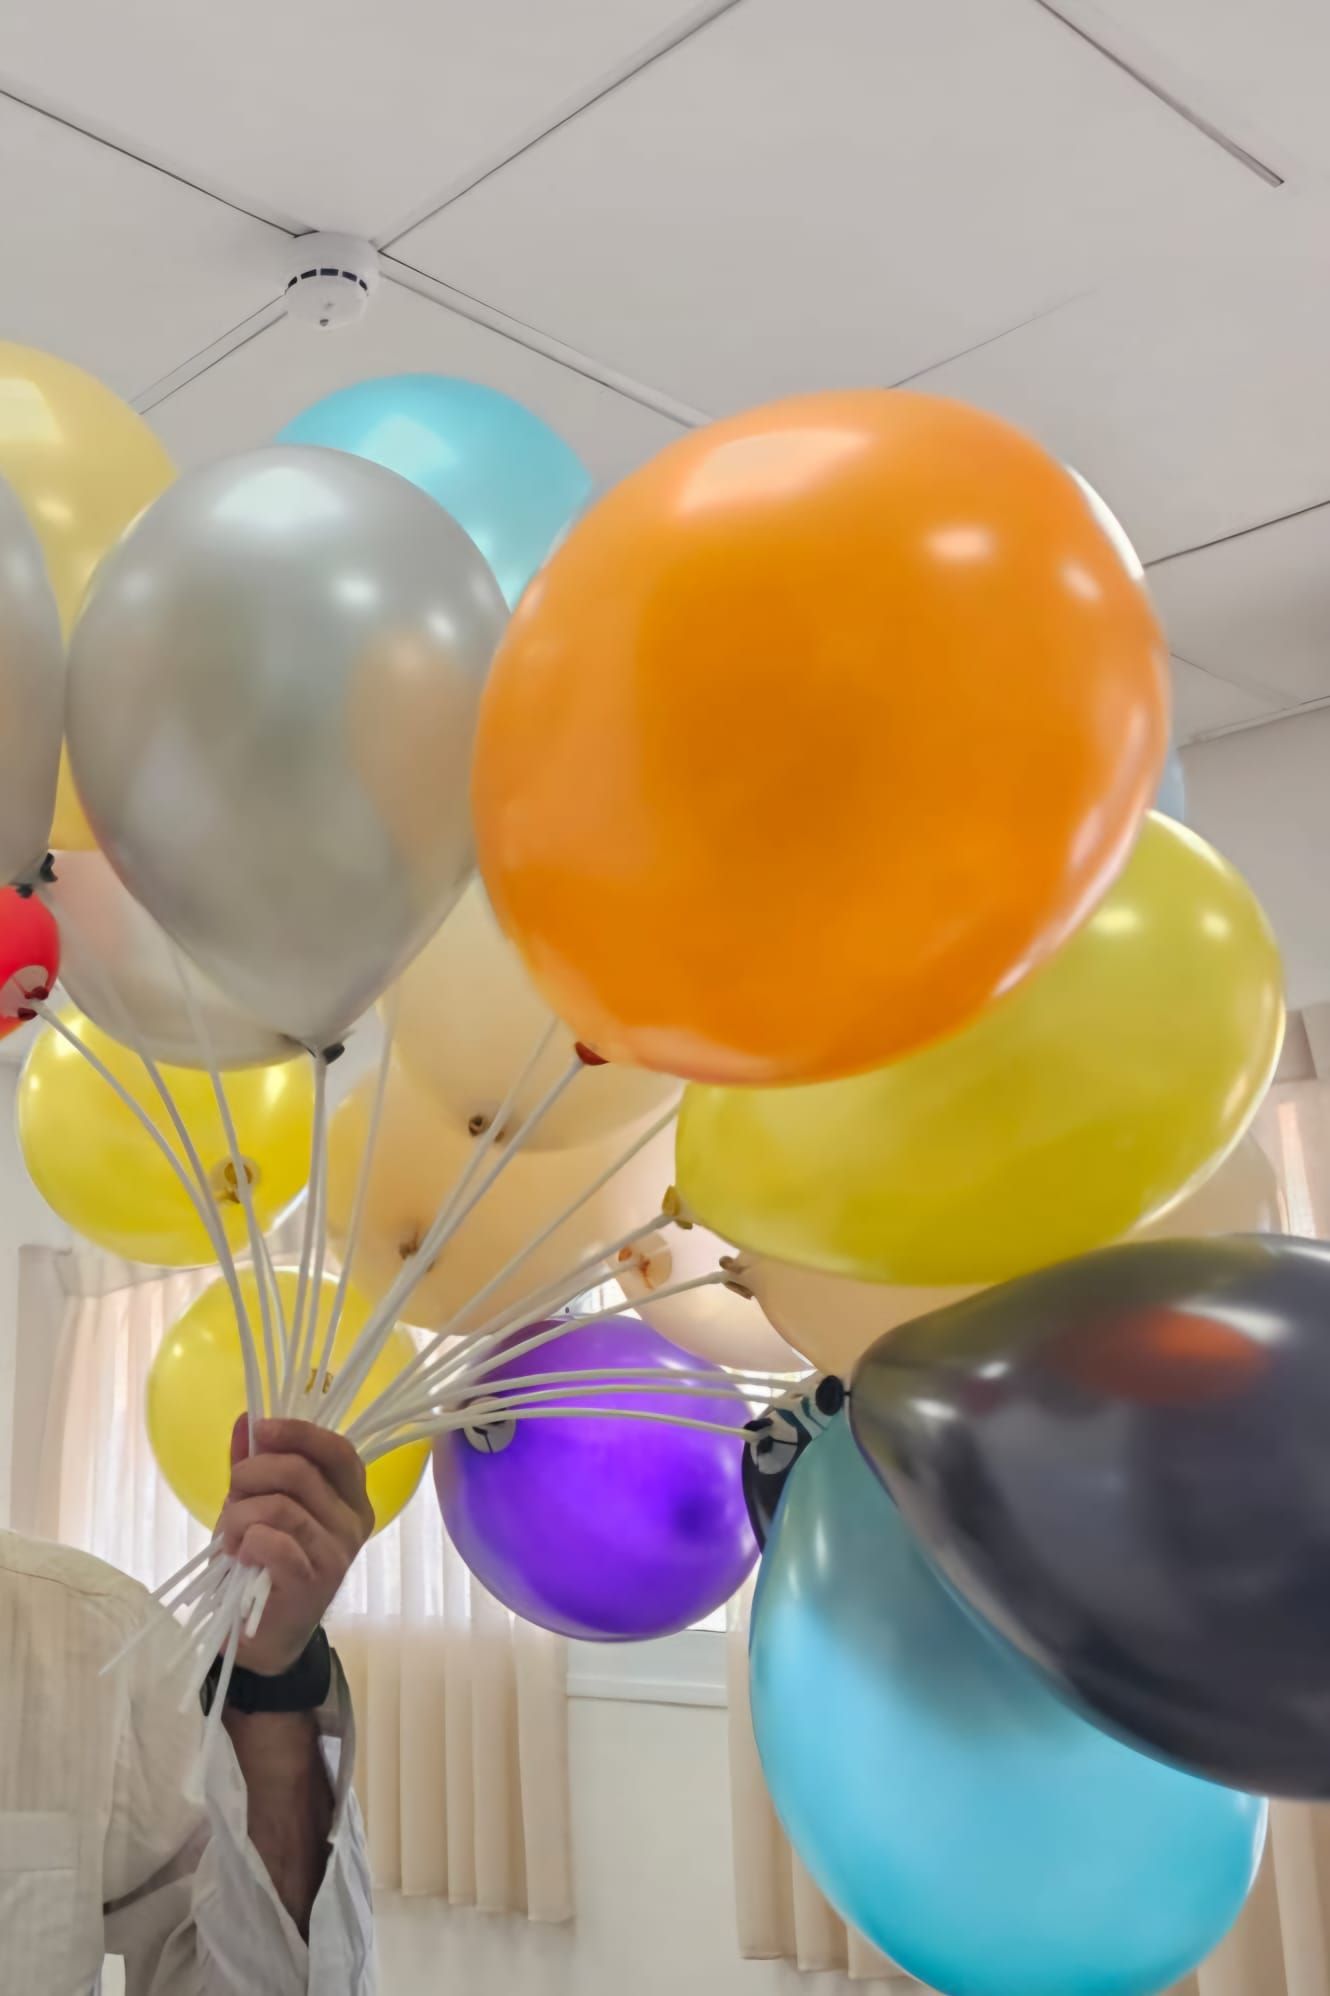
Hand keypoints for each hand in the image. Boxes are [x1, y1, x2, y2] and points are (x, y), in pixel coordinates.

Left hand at [221, 1417, 374, 1676]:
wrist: (261, 1638)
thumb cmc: (262, 1564)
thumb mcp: (257, 1506)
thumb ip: (256, 1464)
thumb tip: (247, 1420)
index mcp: (350, 1499)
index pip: (337, 1450)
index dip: (299, 1433)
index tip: (262, 1430)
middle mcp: (353, 1523)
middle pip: (300, 1472)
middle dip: (250, 1476)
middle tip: (233, 1497)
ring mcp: (337, 1554)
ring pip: (279, 1507)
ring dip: (239, 1516)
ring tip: (232, 1537)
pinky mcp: (312, 1583)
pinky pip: (271, 1541)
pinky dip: (245, 1542)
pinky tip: (240, 1556)